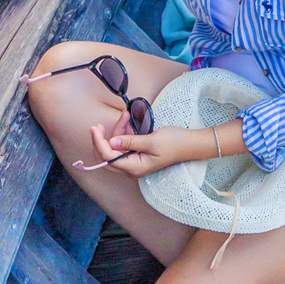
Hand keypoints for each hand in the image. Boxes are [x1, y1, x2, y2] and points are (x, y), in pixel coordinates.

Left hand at [78, 121, 194, 179]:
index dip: (99, 143)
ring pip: (115, 148)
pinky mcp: (137, 154)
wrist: (189, 144)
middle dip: (101, 140)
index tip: (95, 129)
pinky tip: (128, 121)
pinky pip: (124, 144)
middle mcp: (132, 168)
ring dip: (117, 131)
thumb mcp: (151, 141)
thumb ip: (130, 142)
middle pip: (107, 157)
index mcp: (134, 168)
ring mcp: (134, 161)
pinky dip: (123, 132)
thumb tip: (111, 142)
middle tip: (97, 126)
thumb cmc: (174, 143)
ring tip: (125, 115)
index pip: (108, 158)